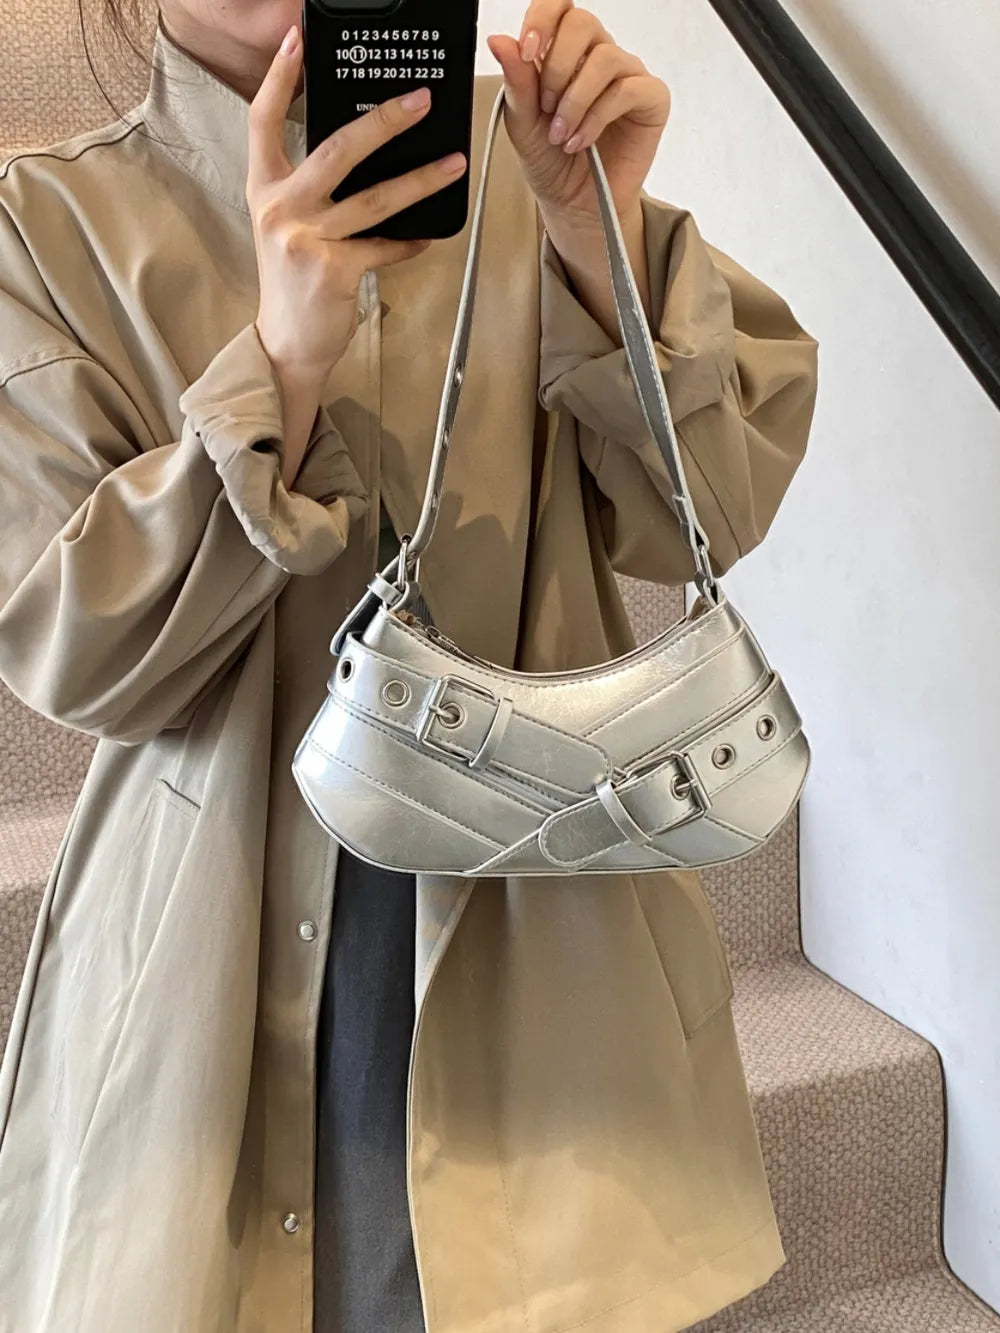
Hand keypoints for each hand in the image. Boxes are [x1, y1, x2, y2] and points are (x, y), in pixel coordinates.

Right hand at [247, 25, 466, 386]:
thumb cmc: (294, 282)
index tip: (299, 40)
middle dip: (384, 120)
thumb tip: (363, 149)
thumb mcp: (287, 226)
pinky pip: (386, 246)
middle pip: (336, 148)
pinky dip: (411, 241)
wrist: (288, 343)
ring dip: (421, 179)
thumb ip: (310, 188)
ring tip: (453, 162)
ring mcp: (306, 239)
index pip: (262, 119)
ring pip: (375, 197)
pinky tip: (428, 234)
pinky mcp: (334, 270)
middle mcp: (280, 208)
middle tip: (420, 100)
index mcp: (264, 189)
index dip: (279, 76)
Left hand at [486, 2, 670, 236]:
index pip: (559, 7)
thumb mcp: (523, 122)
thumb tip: (499, 40)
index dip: (543, 19)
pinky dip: (596, 117)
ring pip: (604, 58)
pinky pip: (626, 89)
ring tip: (561, 135)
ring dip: (575, 101)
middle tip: (545, 107)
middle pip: (583, 23)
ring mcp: (627, 75)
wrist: (575, 205)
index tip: (528, 51)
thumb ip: (516, 81)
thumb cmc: (552, 162)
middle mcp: (599, 56)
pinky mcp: (651, 99)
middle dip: (556, 67)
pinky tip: (581, 141)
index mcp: (566, 52)